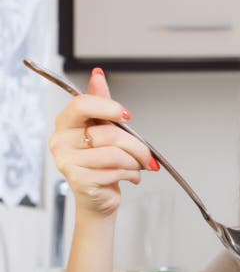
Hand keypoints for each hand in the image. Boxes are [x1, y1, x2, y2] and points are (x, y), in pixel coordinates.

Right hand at [49, 68, 154, 216]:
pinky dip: (131, 175)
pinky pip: (116, 171)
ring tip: (137, 166)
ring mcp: (67, 161)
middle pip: (108, 134)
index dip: (109, 108)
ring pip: (115, 155)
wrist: (97, 196)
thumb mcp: (102, 128)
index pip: (82, 104)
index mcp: (65, 122)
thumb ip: (100, 102)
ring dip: (135, 162)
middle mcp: (60, 140)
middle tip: (146, 155)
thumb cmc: (100, 162)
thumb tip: (98, 75)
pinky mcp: (79, 180)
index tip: (127, 116)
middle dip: (136, 146)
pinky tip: (130, 176)